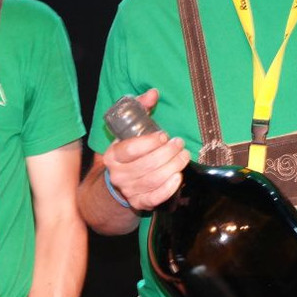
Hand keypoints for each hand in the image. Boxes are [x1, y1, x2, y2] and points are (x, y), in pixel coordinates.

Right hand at [103, 89, 189, 210]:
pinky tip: (178, 177)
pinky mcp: (139, 203)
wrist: (120, 181)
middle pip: (146, 165)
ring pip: (153, 180)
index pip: (130, 150)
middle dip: (167, 153)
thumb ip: (140, 109)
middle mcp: (118, 174)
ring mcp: (128, 190)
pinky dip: (168, 188)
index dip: (149, 143)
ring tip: (183, 156)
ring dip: (172, 167)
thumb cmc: (129, 150)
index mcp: (113, 155)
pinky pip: (155, 198)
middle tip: (180, 144)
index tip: (164, 136)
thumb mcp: (129, 128)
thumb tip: (153, 93)